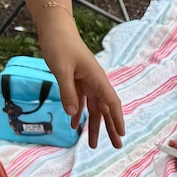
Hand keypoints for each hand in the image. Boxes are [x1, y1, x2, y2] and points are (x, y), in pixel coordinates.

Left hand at [39, 23, 124, 148]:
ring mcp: (87, 82)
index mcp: (96, 79)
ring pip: (94, 108)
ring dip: (94, 126)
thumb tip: (74, 113)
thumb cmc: (60, 45)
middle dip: (110, 128)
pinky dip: (78, 114)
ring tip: (93, 145)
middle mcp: (95, 82)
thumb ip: (68, 92)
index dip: (117, 119)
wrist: (55, 29)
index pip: (111, 102)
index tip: (121, 134)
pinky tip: (75, 126)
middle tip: (117, 146)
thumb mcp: (61, 69)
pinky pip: (81, 102)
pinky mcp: (77, 81)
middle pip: (106, 109)